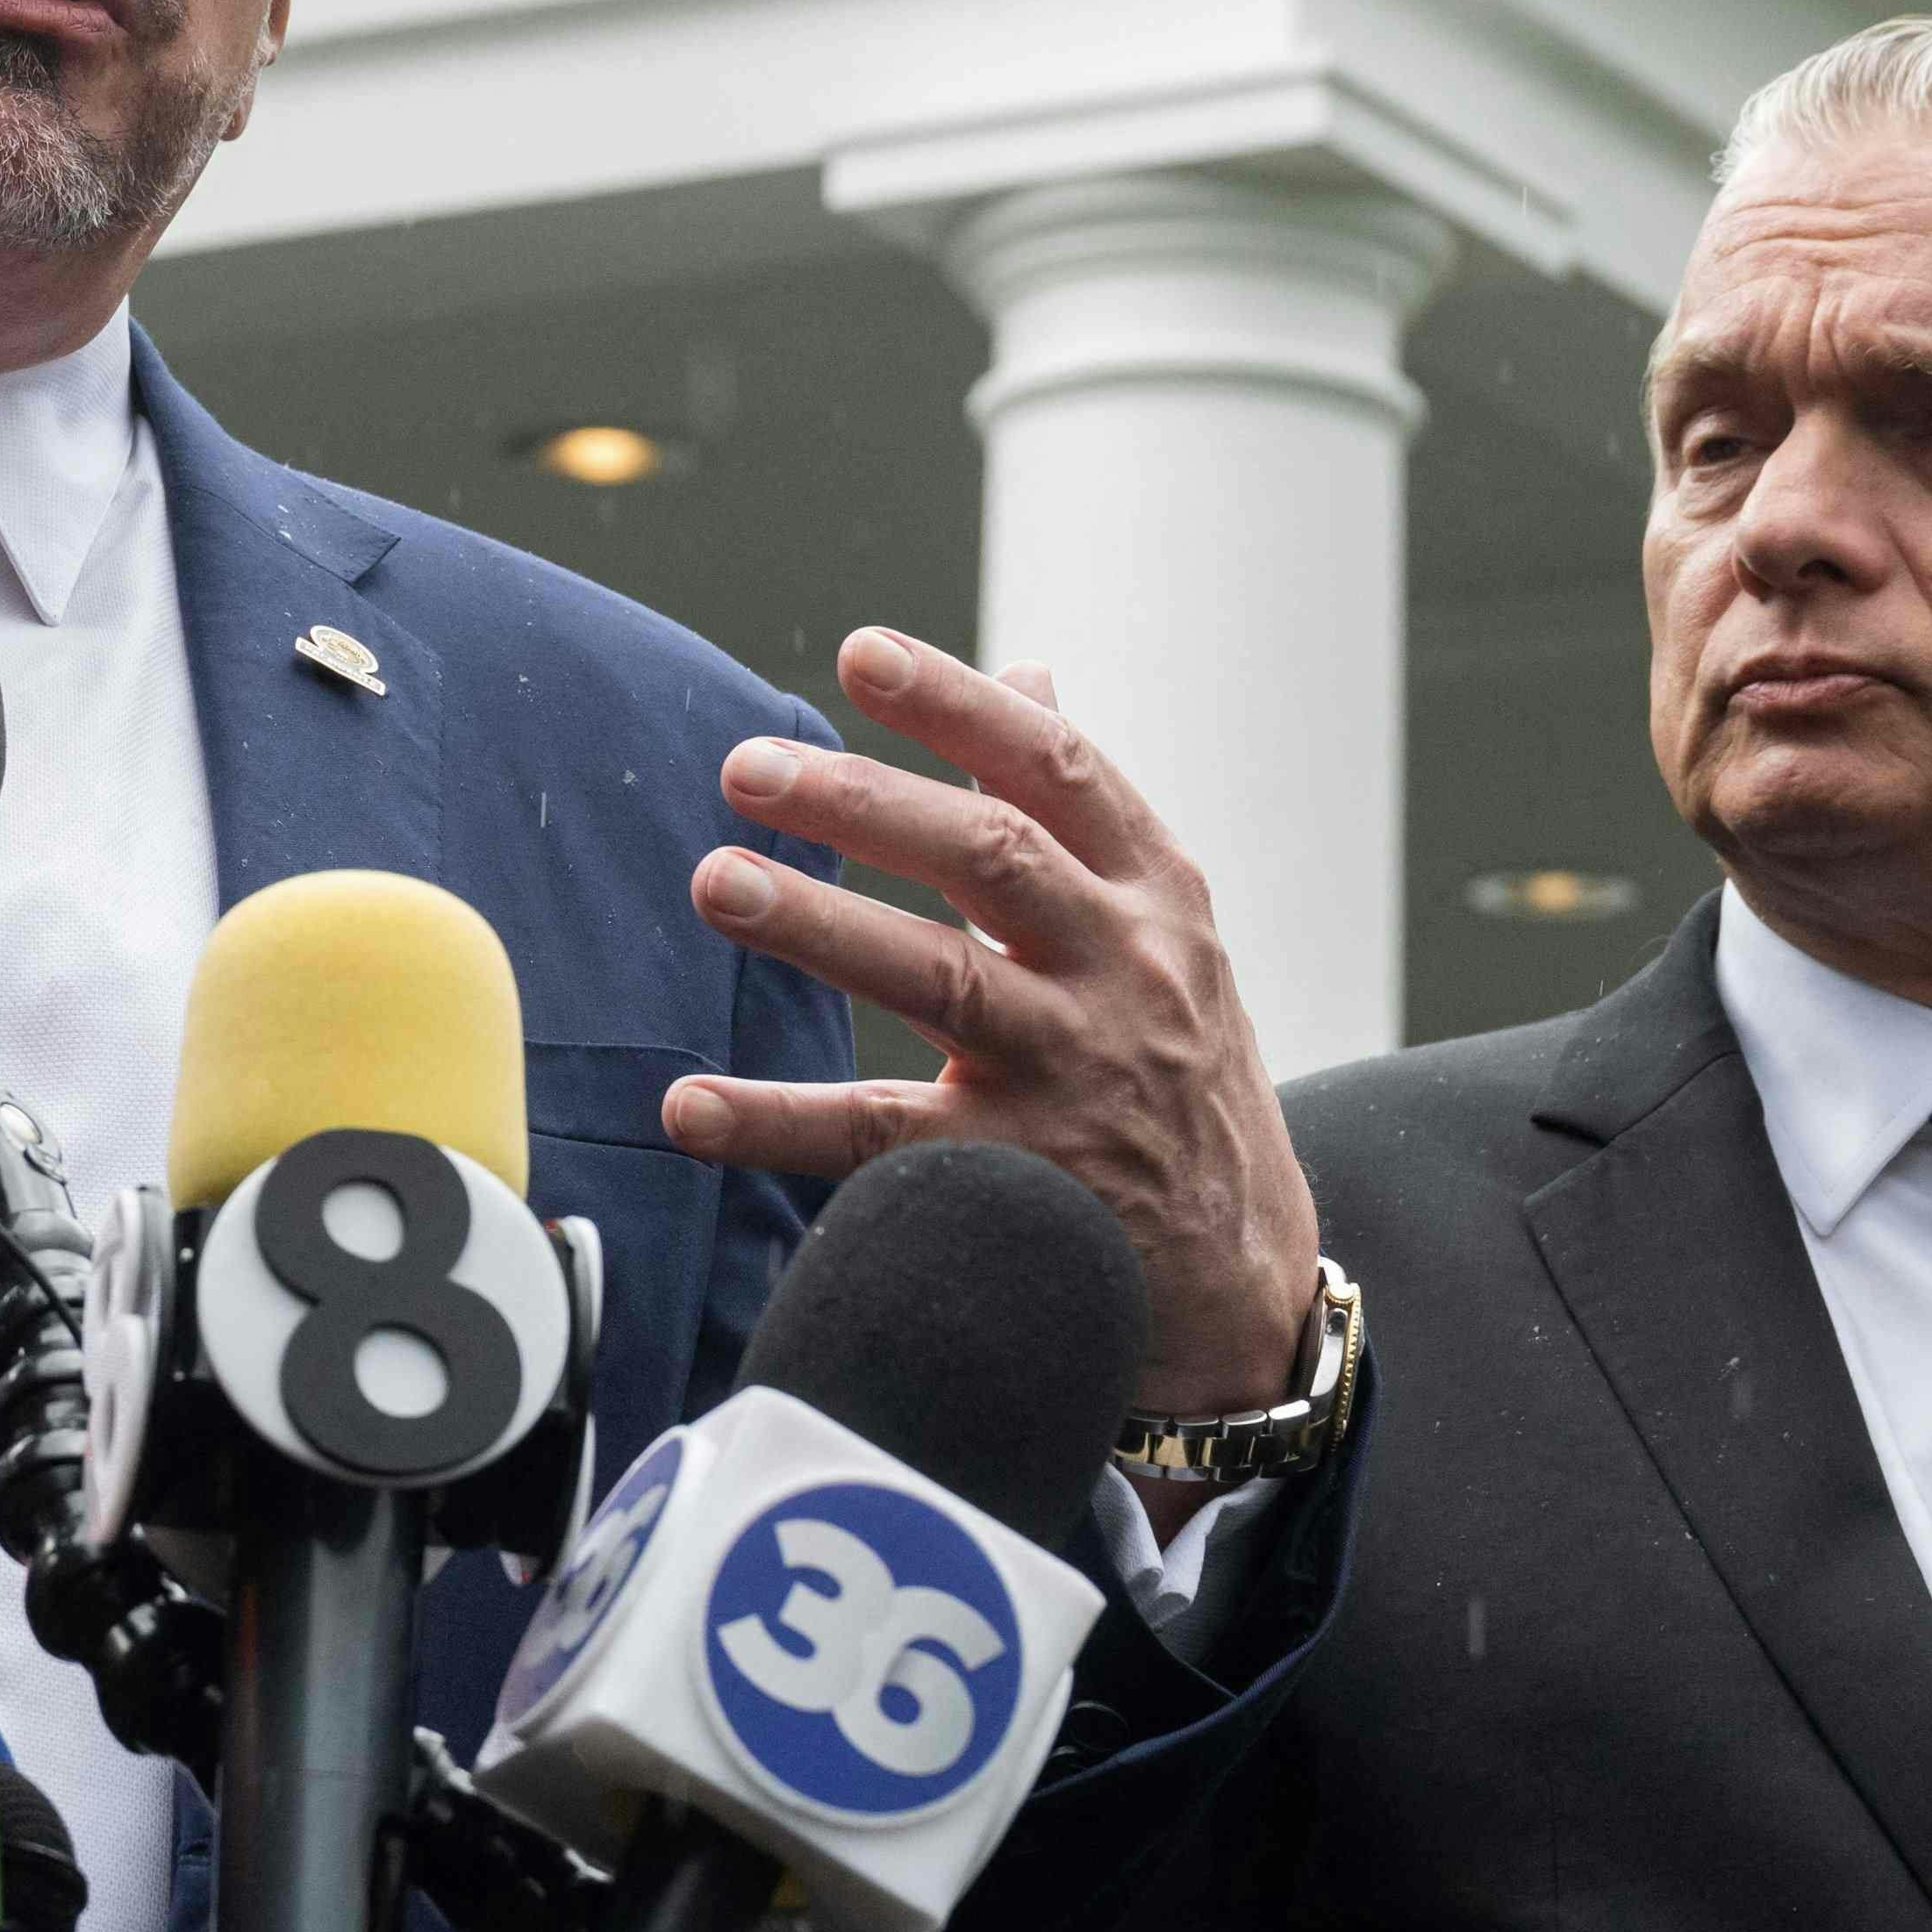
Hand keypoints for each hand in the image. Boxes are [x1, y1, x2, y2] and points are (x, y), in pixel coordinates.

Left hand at [660, 628, 1321, 1412]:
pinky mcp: (1021, 1178)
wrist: (1243, 1278)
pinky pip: (881, 1139)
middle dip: (864, 803)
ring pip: (938, 979)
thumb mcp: (1167, 933)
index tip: (862, 652)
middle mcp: (1125, 971)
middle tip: (746, 766)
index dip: (959, 705)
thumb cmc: (1178, 1073)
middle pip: (989, 858)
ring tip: (715, 881)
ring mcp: (1075, 1074)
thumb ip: (1081, 812)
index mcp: (1154, 895)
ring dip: (819, 925)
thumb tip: (1027, 675)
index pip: (1058, 770)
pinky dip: (778, 1121)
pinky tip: (688, 1107)